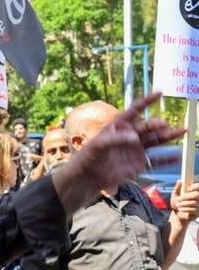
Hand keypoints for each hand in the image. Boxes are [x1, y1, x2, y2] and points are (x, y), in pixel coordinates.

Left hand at [56, 93, 183, 209]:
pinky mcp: (138, 164)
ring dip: (167, 136)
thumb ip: (115, 139)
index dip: (146, 101)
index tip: (159, 92)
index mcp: (118, 126)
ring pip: (155, 141)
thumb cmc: (88, 157)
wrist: (87, 177)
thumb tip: (135, 138)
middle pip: (147, 127)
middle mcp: (129, 136)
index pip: (134, 111)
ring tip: (181, 130)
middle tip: (163, 124)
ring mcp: (135, 150)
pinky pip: (155, 160)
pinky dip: (166, 158)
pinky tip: (177, 155)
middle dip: (156, 124)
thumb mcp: (98, 145)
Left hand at [170, 180, 198, 222]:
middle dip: (186, 196)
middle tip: (179, 199)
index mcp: (194, 192)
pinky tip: (180, 209)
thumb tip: (180, 180)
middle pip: (196, 194)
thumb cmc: (177, 203)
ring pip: (193, 202)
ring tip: (177, 205)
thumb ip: (177, 187)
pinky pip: (193, 209)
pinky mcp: (198, 212)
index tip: (187, 189)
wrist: (177, 215)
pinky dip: (184, 209)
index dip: (195, 186)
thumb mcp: (175, 195)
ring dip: (183, 204)